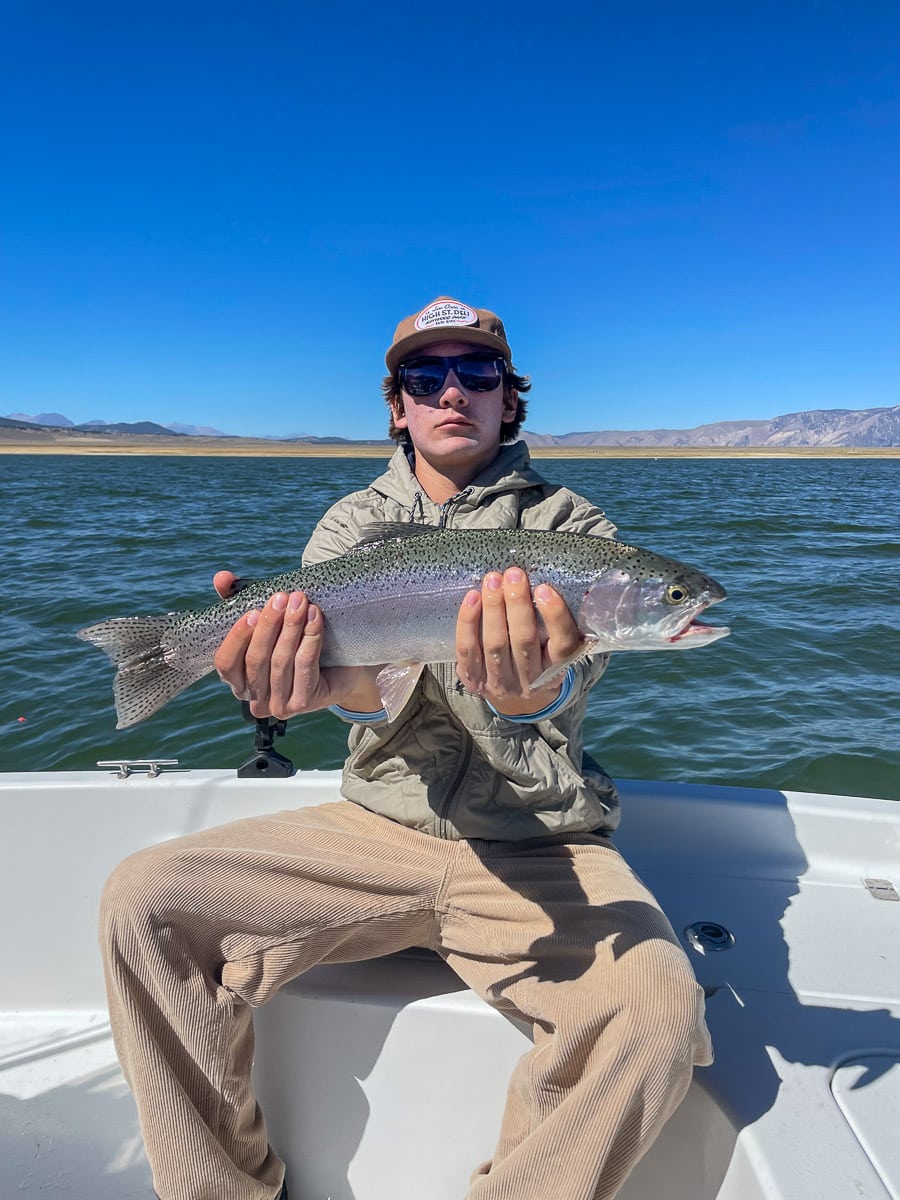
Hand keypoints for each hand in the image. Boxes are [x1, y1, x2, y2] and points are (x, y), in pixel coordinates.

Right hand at [213, 583, 380, 718]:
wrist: (341, 668)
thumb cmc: (294, 642)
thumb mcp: (266, 621)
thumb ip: (238, 599)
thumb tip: (221, 577)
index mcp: (238, 681)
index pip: (225, 663)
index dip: (236, 638)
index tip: (252, 612)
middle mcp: (255, 699)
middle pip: (256, 660)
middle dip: (270, 625)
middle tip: (282, 597)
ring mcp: (279, 705)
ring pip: (281, 661)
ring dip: (292, 627)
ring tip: (301, 602)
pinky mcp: (304, 702)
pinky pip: (304, 666)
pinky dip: (310, 639)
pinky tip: (315, 618)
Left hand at [455, 568, 582, 715]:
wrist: (514, 701)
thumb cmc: (537, 661)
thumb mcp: (554, 650)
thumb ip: (556, 626)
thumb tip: (551, 587)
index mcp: (556, 670)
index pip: (562, 645)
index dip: (554, 617)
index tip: (544, 589)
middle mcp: (529, 680)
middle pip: (523, 641)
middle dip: (517, 604)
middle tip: (514, 574)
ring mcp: (500, 682)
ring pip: (495, 644)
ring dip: (493, 608)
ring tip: (493, 580)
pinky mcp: (473, 679)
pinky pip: (467, 649)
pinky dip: (467, 622)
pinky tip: (472, 598)